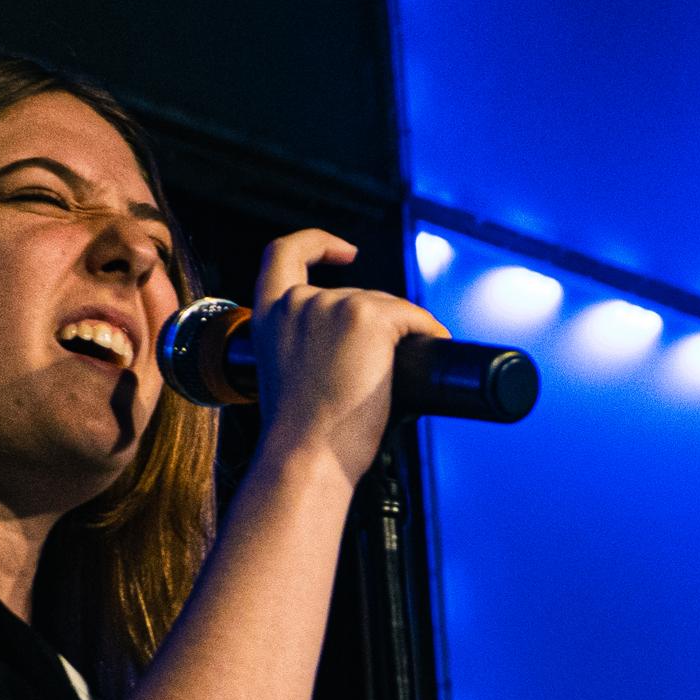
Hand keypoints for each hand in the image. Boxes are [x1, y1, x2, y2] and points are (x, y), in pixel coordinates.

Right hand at [243, 229, 453, 490]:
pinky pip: (412, 316)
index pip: (283, 254)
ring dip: (403, 332)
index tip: (346, 252)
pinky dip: (427, 329)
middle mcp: (297, 302)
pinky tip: (433, 346)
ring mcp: (332, 305)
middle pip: (354, 293)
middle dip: (380, 323)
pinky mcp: (367, 317)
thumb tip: (358, 349)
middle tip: (390, 365)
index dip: (317, 243)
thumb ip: (307, 348)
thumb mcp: (289, 376)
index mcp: (266, 316)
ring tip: (407, 371)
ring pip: (385, 306)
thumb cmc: (301, 437)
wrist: (306, 455)